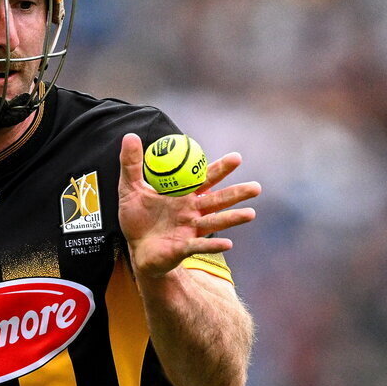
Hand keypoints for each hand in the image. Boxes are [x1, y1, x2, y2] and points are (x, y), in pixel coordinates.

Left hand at [117, 133, 260, 276]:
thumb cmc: (137, 218)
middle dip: (236, 193)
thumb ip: (131, 164)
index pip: (205, 179)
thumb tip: (131, 136)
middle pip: (218, 200)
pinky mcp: (183, 248)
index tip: (237, 158)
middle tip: (256, 186)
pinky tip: (228, 244)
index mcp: (184, 195)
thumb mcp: (130, 188)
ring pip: (214, 222)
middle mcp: (192, 212)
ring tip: (251, 214)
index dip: (221, 169)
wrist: (135, 248)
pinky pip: (198, 246)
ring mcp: (190, 230)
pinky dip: (212, 246)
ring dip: (232, 218)